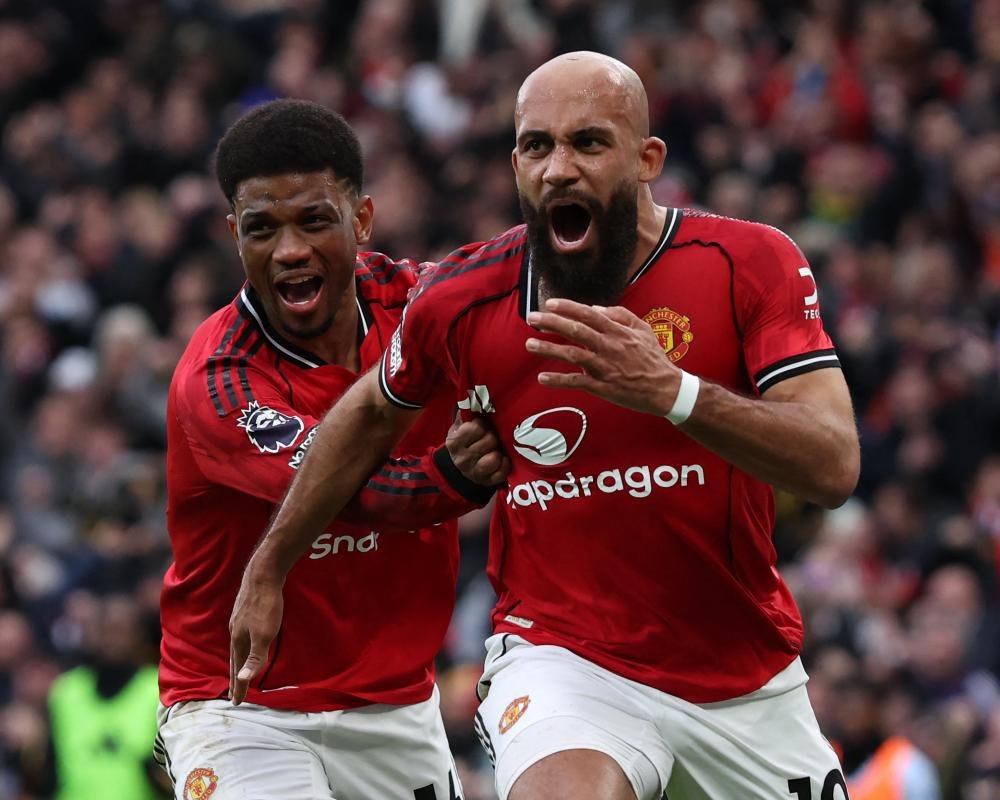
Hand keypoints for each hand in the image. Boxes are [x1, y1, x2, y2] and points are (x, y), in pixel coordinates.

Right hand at [228, 560, 283, 704]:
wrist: (264, 574)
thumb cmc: (266, 605)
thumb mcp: (264, 635)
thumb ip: (254, 658)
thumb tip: (243, 680)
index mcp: (238, 640)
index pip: (237, 670)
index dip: (238, 687)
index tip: (236, 704)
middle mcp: (235, 631)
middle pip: (235, 659)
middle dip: (235, 678)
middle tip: (235, 694)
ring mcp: (239, 619)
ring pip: (238, 646)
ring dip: (238, 661)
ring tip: (239, 670)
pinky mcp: (247, 609)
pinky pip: (243, 634)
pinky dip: (244, 645)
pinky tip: (248, 640)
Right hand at [446, 417, 510, 484]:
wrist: (459, 466)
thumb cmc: (464, 441)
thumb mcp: (459, 426)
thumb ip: (466, 414)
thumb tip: (475, 398)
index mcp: (454, 442)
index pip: (476, 428)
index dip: (482, 425)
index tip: (481, 427)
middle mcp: (462, 459)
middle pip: (490, 441)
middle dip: (493, 437)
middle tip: (491, 437)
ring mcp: (474, 473)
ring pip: (494, 458)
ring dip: (498, 452)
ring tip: (496, 449)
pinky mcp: (486, 482)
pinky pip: (501, 473)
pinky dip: (505, 465)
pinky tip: (502, 459)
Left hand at [525, 298, 680, 415]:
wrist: (666, 389)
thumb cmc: (653, 358)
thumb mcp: (643, 330)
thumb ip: (620, 315)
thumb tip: (594, 308)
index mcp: (618, 332)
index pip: (588, 314)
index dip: (568, 308)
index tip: (550, 304)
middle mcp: (609, 347)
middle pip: (576, 331)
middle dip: (551, 323)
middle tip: (532, 318)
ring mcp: (604, 367)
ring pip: (572, 355)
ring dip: (548, 349)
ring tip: (529, 345)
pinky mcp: (602, 387)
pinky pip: (576, 382)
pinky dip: (558, 380)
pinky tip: (542, 378)